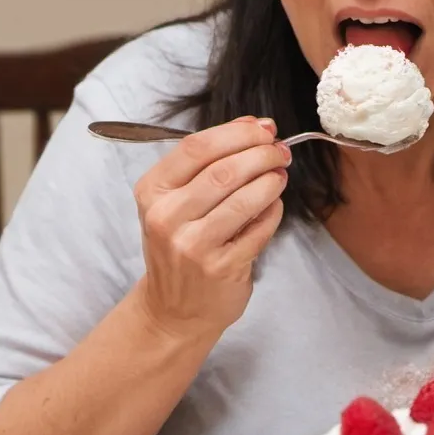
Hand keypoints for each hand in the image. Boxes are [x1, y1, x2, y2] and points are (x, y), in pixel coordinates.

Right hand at [131, 116, 288, 342]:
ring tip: (280, 174)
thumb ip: (210, 161)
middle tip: (280, 151)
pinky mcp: (221, 267)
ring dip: (271, 180)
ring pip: (245, 198)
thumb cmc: (180, 245)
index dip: (237, 132)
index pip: (196, 147)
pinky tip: (273, 205)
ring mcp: (193, 246)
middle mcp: (167, 217)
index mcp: (152, 191)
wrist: (174, 310)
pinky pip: (259, 228)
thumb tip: (254, 125)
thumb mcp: (177, 200)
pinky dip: (273, 211)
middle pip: (224, 170)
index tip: (264, 128)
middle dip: (262, 153)